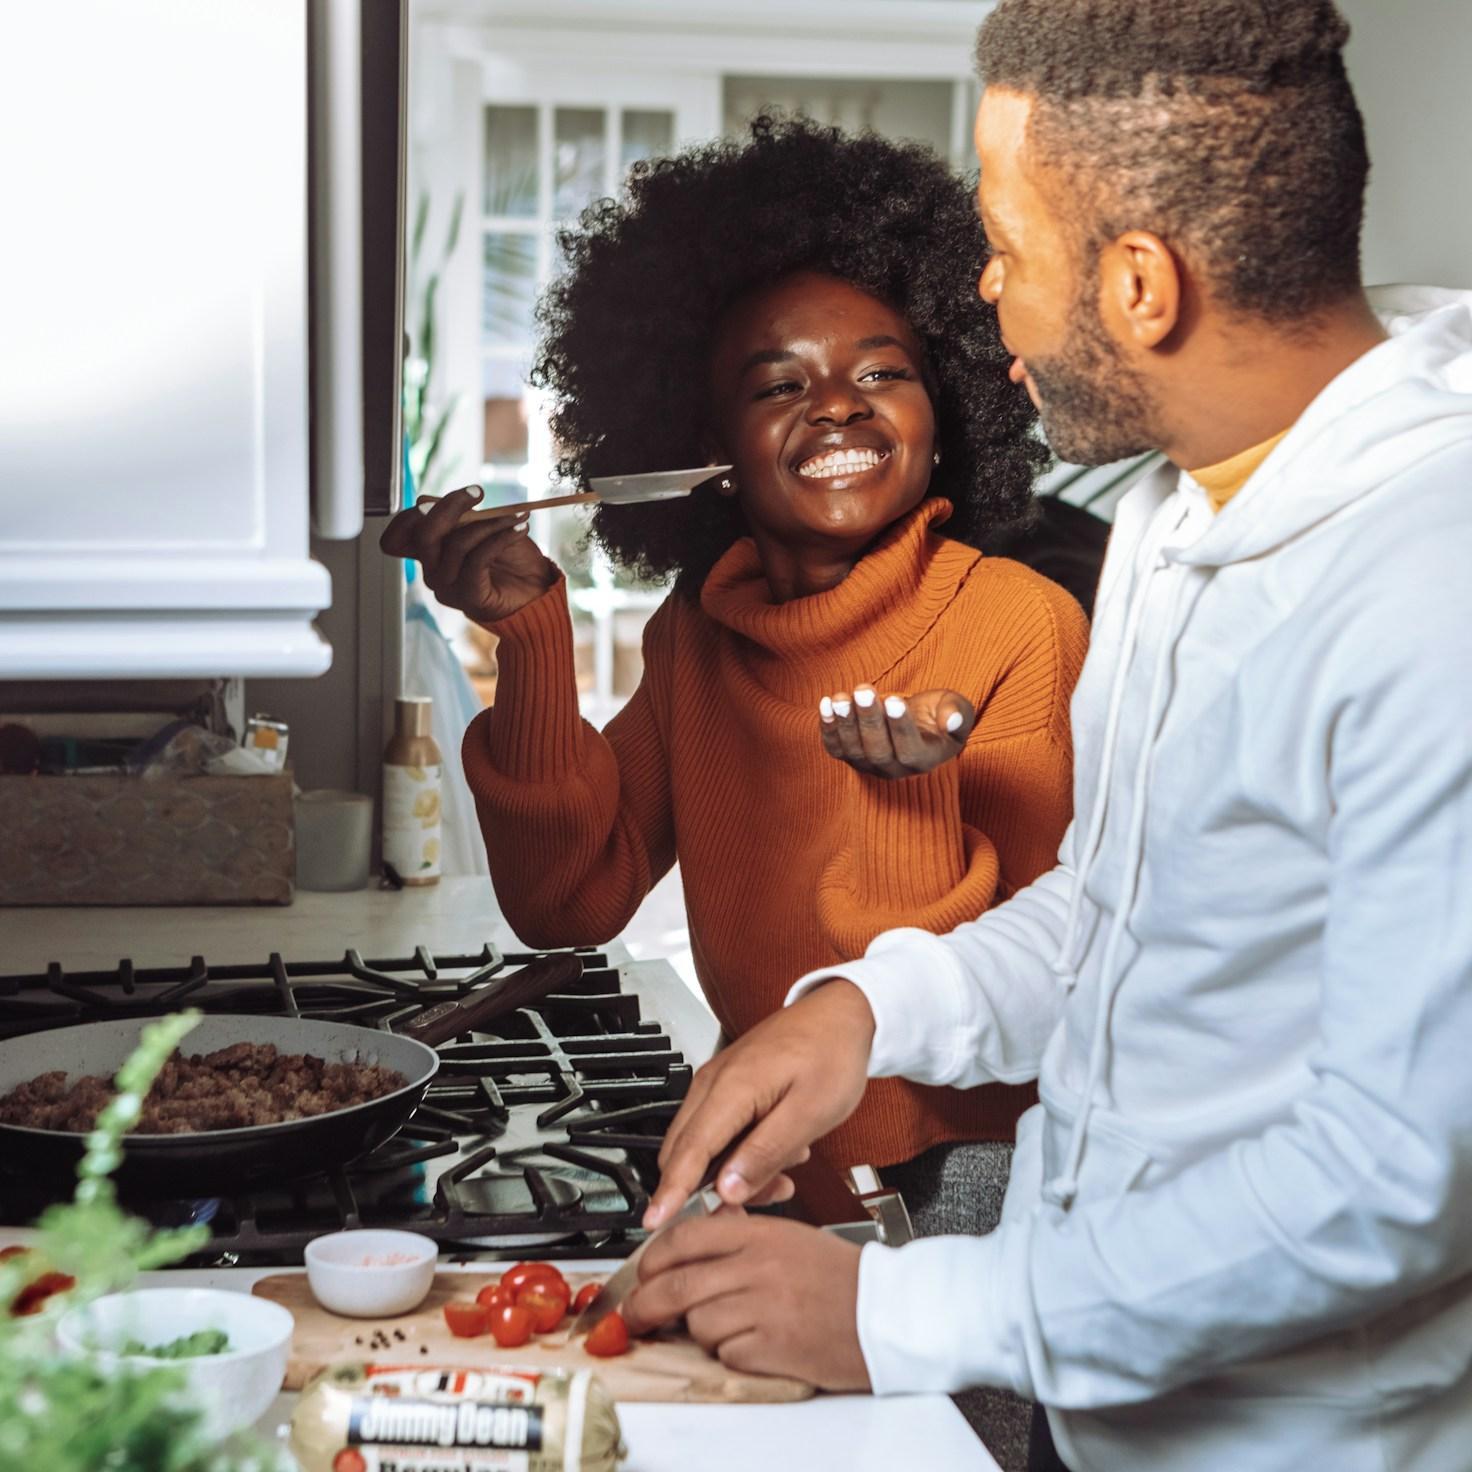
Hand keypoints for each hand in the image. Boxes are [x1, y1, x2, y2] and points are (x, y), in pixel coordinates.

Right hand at [378, 485, 558, 623]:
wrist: (538, 591)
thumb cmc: (511, 559)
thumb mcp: (481, 527)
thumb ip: (455, 516)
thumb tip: (425, 501)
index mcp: (430, 554)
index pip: (398, 535)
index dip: (417, 512)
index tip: (462, 494)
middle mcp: (433, 572)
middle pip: (424, 535)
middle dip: (451, 506)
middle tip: (478, 492)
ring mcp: (448, 587)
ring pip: (456, 544)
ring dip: (490, 523)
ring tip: (517, 517)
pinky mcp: (469, 597)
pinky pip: (477, 559)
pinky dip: (501, 538)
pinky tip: (519, 529)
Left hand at [623, 1210, 869, 1390]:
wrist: (888, 1312)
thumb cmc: (842, 1278)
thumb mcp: (789, 1237)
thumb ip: (742, 1235)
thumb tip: (698, 1238)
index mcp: (760, 1234)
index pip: (685, 1238)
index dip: (652, 1258)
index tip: (643, 1273)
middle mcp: (756, 1266)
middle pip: (676, 1284)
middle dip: (645, 1304)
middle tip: (637, 1315)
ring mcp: (762, 1306)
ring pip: (697, 1322)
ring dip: (697, 1332)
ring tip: (721, 1329)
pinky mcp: (771, 1346)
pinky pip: (725, 1352)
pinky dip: (727, 1353)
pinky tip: (750, 1344)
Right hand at [645, 980, 874, 1227]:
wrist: (842, 1013)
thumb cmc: (832, 1053)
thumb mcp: (810, 1113)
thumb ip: (765, 1153)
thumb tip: (727, 1188)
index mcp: (732, 1088)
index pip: (689, 1152)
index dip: (671, 1192)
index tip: (654, 1221)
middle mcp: (714, 1083)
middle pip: (686, 1152)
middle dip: (709, 1189)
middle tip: (751, 1206)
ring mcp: (718, 1082)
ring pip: (702, 1144)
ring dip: (731, 1172)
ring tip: (781, 1176)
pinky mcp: (728, 1086)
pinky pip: (718, 1130)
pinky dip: (738, 1153)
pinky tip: (776, 1153)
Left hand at [819, 685, 975, 777]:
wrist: (913, 720)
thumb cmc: (937, 713)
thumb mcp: (956, 708)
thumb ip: (958, 714)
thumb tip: (952, 721)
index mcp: (924, 761)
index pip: (910, 751)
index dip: (901, 728)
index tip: (895, 700)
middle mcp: (894, 770)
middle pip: (878, 751)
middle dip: (870, 720)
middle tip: (864, 690)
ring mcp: (868, 765)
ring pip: (854, 750)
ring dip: (846, 723)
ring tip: (842, 697)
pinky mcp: (849, 756)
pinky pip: (835, 748)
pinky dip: (828, 728)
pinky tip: (826, 703)